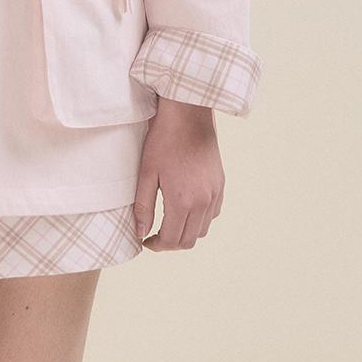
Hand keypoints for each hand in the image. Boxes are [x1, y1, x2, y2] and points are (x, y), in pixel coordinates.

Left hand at [133, 97, 223, 250]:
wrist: (188, 115)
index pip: (171, 240)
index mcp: (182, 200)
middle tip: (155, 234)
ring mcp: (215, 193)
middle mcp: (203, 202)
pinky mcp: (220, 185)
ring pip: (203, 230)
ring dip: (185, 232)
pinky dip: (200, 219)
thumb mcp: (146, 173)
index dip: (157, 246)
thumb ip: (143, 207)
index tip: (146, 241)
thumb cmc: (163, 141)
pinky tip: (186, 208)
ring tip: (169, 222)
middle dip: (170, 243)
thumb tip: (141, 233)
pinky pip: (213, 214)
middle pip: (189, 240)